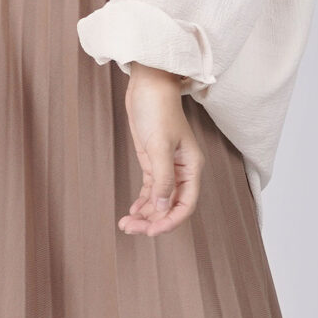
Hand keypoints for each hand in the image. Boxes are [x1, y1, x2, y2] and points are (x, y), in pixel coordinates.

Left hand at [119, 65, 202, 235]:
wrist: (148, 85)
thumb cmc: (157, 110)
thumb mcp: (159, 145)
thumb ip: (162, 178)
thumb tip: (163, 207)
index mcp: (191, 167)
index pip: (186, 204)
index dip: (170, 221)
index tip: (151, 231)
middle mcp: (182, 170)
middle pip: (171, 206)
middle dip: (153, 221)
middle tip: (131, 229)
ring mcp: (167, 167)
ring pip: (159, 200)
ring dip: (145, 214)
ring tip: (126, 224)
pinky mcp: (153, 162)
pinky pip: (150, 189)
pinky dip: (142, 202)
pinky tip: (133, 211)